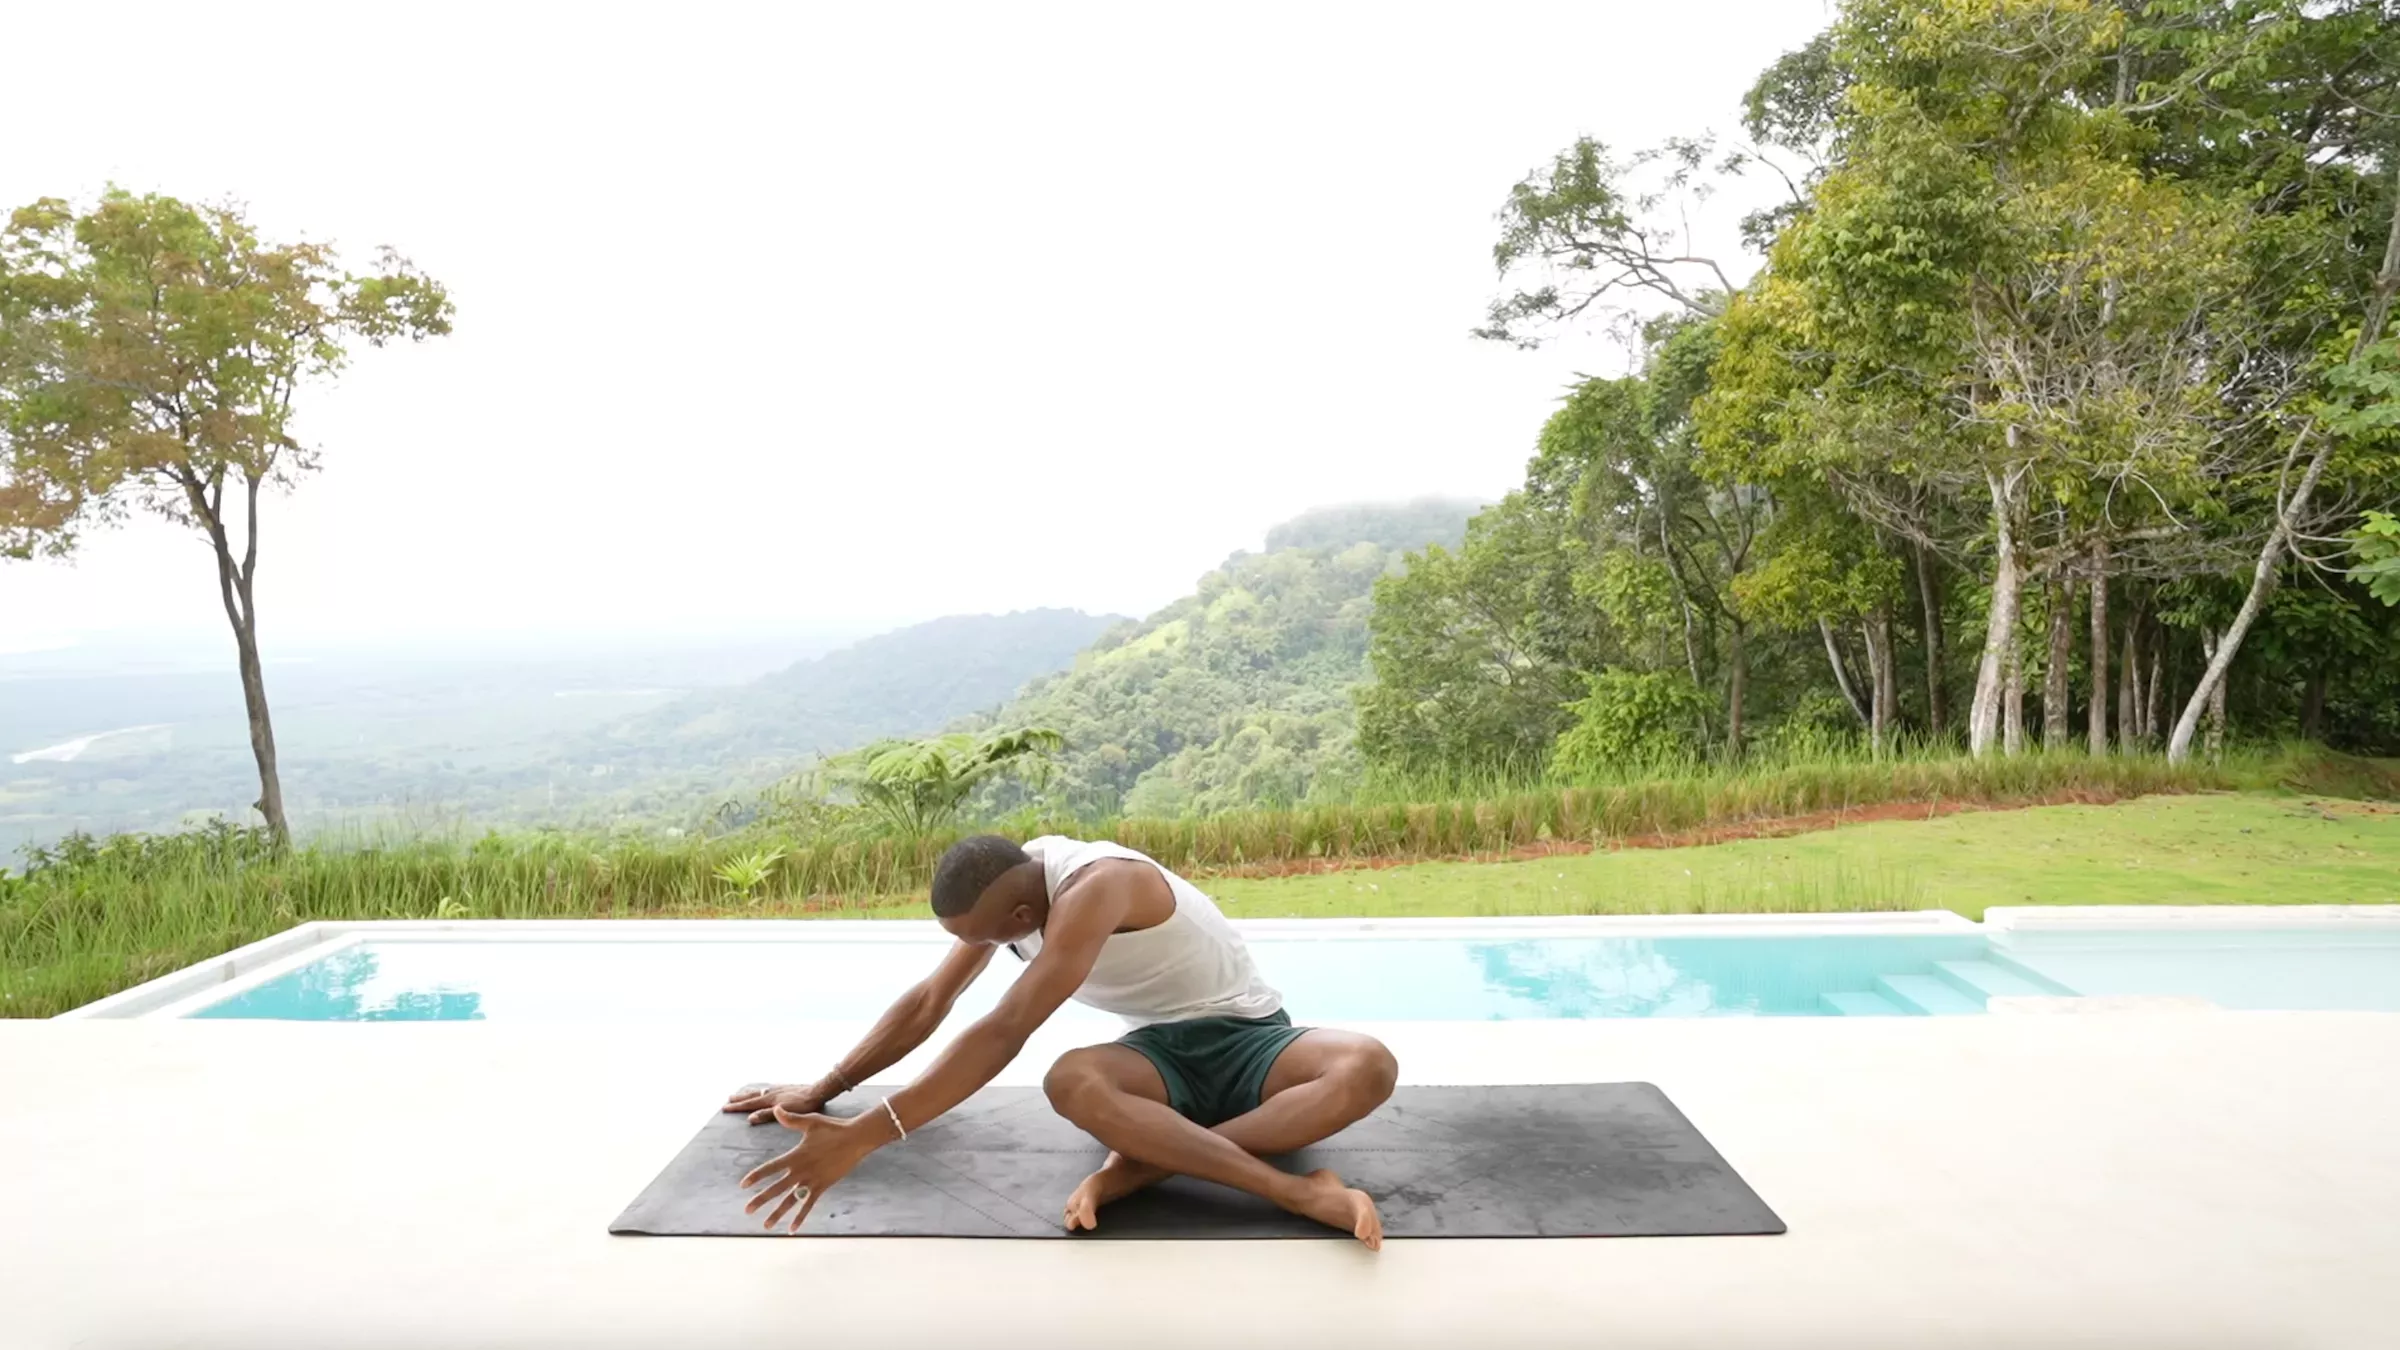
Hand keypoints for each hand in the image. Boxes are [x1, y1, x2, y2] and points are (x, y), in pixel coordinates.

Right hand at [723, 1082, 831, 1124]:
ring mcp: (779, 1089)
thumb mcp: (785, 1113)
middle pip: (752, 1096)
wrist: (819, 1091)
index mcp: (770, 1099)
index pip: (749, 1104)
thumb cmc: (804, 1105)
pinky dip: (762, 1089)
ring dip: (749, 1093)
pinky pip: (769, 1088)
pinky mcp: (787, 1088)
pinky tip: (765, 1090)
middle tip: (728, 1099)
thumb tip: (749, 1119)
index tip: (724, 1108)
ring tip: (741, 1093)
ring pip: (760, 1091)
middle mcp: (772, 1092)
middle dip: (740, 1099)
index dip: (737, 1107)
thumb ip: (767, 1115)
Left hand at [741, 1109, 879, 1233]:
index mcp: (795, 1155)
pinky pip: (809, 1205)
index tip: (743, 1185)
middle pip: (776, 1188)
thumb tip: (775, 1108)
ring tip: (766, 1225)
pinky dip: (800, 1217)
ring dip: (778, 1213)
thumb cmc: (833, 1128)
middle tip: (747, 1210)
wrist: (856, 1139)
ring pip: (791, 1200)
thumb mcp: (810, 1122)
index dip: (756, 1176)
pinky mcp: (823, 1186)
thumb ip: (791, 1119)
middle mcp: (801, 1170)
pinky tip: (792, 1228)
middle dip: (760, 1199)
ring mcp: (812, 1180)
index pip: (771, 1168)